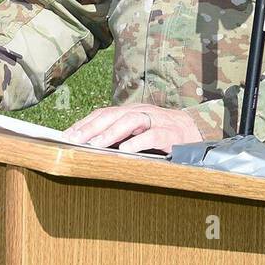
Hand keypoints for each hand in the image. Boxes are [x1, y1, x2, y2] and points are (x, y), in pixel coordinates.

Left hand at [63, 103, 201, 152]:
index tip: (66, 135)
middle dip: (91, 127)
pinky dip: (138, 142)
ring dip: (111, 133)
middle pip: (112, 115)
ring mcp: (157, 121)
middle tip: (72, 140)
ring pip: (131, 121)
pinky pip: (153, 136)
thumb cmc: (162, 136)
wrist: (198, 133)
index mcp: (131, 112)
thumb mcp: (138, 134)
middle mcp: (142, 112)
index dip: (84, 123)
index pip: (103, 113)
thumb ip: (119, 137)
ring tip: (94, 145)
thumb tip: (89, 147)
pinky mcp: (171, 134)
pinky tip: (125, 151)